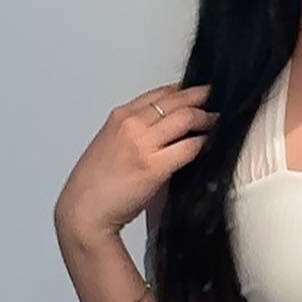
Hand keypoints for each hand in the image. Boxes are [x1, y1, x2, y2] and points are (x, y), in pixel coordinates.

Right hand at [53, 81, 217, 243]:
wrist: (82, 211)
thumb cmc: (95, 184)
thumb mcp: (110, 143)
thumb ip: (135, 131)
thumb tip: (167, 128)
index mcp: (120, 117)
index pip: (160, 93)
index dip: (184, 90)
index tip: (199, 92)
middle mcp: (131, 125)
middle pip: (177, 100)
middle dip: (201, 97)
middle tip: (217, 100)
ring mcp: (143, 144)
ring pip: (187, 118)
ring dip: (208, 119)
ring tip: (219, 122)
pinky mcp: (154, 167)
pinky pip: (189, 147)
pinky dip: (204, 144)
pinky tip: (211, 145)